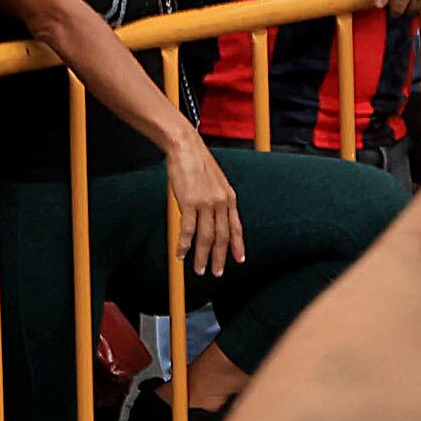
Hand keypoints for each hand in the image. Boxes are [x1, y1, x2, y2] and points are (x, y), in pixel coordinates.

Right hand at [160, 128, 247, 276]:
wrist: (186, 148)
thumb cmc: (197, 164)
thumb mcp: (215, 183)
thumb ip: (216, 201)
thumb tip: (210, 220)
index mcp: (229, 197)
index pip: (236, 227)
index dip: (238, 245)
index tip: (239, 259)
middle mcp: (221, 202)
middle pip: (222, 237)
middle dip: (219, 258)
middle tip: (216, 272)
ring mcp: (206, 203)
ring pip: (206, 238)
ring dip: (202, 256)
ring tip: (199, 270)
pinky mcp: (189, 202)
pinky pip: (188, 230)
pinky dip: (184, 245)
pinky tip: (181, 254)